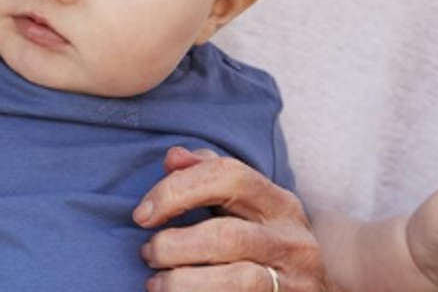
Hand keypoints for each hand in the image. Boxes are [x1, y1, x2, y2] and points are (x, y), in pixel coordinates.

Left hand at [136, 147, 329, 290]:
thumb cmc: (263, 248)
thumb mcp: (245, 209)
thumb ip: (208, 176)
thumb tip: (173, 157)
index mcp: (280, 204)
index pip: (228, 176)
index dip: (176, 190)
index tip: (141, 213)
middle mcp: (294, 241)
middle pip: (227, 235)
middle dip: (174, 245)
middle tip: (147, 253)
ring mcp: (295, 282)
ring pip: (238, 280)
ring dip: (183, 282)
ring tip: (155, 283)